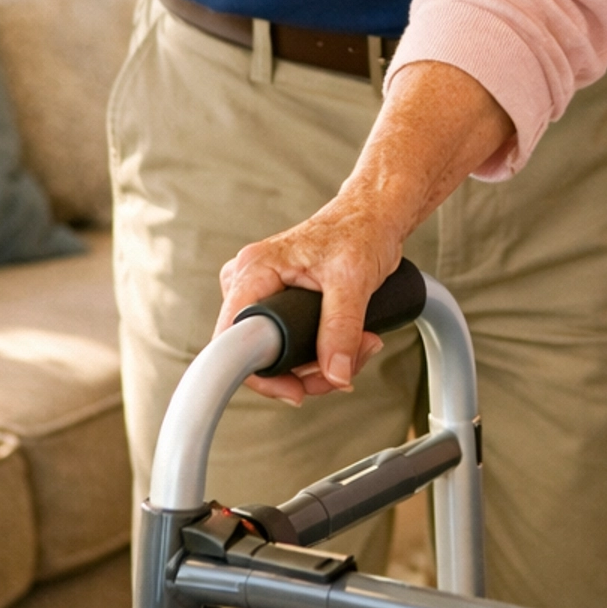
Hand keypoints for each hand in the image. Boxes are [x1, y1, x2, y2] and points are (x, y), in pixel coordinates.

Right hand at [214, 191, 397, 403]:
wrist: (373, 216)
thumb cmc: (359, 230)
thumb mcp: (353, 279)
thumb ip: (342, 328)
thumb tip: (335, 373)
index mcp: (255, 269)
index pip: (233, 341)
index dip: (262, 375)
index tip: (296, 391)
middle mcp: (249, 282)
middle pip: (259, 356)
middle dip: (307, 371)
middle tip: (345, 367)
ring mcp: (263, 294)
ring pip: (278, 356)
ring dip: (321, 365)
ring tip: (359, 346)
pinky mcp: (279, 305)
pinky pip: (289, 346)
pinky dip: (321, 355)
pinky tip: (349, 344)